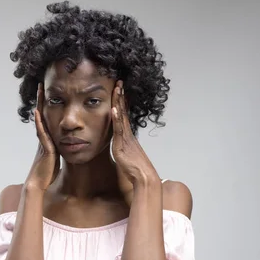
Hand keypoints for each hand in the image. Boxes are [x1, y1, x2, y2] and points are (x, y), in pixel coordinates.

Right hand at [25, 83, 60, 190]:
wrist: (39, 182)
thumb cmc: (48, 172)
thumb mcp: (56, 156)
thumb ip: (58, 148)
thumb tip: (66, 144)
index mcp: (48, 138)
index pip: (47, 118)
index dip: (48, 105)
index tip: (48, 92)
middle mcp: (43, 137)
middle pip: (42, 114)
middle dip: (42, 100)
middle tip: (41, 85)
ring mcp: (42, 141)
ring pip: (40, 119)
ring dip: (39, 105)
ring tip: (39, 92)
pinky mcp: (45, 147)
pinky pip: (41, 132)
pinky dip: (39, 121)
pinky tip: (38, 111)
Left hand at [111, 82, 159, 202]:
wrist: (144, 177)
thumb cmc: (136, 170)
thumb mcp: (127, 156)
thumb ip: (123, 149)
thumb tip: (119, 147)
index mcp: (128, 136)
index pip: (124, 115)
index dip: (122, 102)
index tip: (120, 90)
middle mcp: (128, 134)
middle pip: (123, 111)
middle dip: (121, 96)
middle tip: (119, 82)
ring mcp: (126, 138)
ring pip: (122, 117)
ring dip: (119, 102)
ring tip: (118, 88)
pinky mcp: (122, 145)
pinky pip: (119, 129)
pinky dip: (117, 119)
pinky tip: (114, 109)